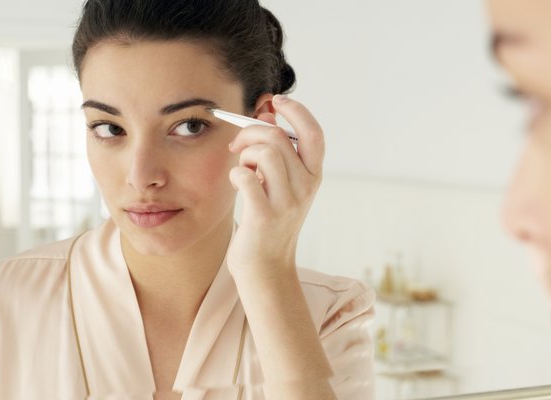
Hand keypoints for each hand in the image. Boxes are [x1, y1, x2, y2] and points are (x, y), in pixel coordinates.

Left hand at [225, 95, 324, 281]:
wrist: (266, 267)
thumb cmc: (268, 221)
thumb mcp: (282, 185)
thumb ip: (277, 151)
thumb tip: (267, 113)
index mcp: (313, 177)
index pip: (314, 133)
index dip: (297, 111)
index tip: (276, 100)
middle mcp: (305, 188)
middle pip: (278, 138)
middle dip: (251, 132)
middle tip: (238, 146)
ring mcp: (287, 203)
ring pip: (264, 152)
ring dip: (244, 154)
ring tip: (242, 169)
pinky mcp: (264, 216)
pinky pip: (245, 176)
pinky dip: (236, 173)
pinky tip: (236, 183)